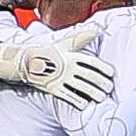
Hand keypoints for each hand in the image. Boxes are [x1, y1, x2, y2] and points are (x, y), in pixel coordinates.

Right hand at [0, 39, 117, 106]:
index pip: (91, 62)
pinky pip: (69, 96)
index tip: (111, 73)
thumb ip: (80, 39)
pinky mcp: (53, 88)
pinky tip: (86, 104)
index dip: (103, 68)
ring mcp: (60, 78)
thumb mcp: (63, 44)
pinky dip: (79, 101)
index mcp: (70, 55)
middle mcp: (67, 66)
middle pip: (90, 76)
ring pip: (82, 87)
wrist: (23, 61)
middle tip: (109, 88)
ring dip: (94, 94)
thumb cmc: (47, 52)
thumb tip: (97, 31)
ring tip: (102, 98)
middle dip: (102, 83)